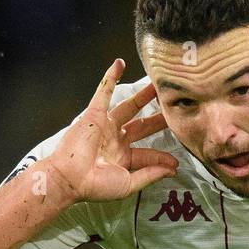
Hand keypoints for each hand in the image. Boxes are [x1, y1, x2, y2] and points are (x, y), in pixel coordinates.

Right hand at [45, 60, 177, 201]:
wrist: (71, 178)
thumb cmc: (96, 185)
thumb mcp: (129, 184)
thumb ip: (150, 175)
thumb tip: (172, 170)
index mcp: (123, 158)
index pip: (148, 154)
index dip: (163, 157)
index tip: (177, 162)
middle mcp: (115, 140)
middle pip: (143, 126)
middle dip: (159, 119)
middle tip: (175, 109)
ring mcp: (106, 126)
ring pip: (129, 106)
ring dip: (143, 96)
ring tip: (157, 85)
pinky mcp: (94, 114)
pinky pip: (104, 91)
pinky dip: (111, 77)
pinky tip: (119, 63)